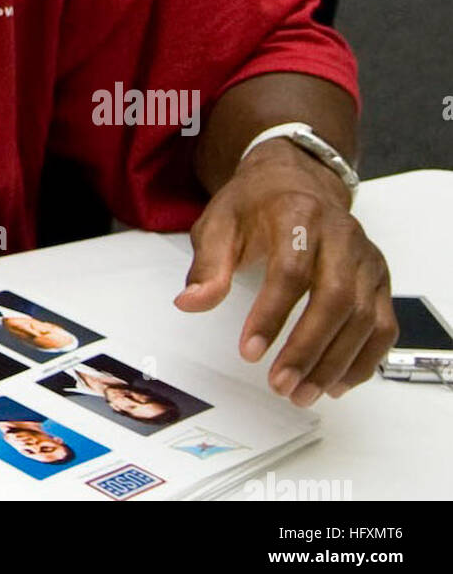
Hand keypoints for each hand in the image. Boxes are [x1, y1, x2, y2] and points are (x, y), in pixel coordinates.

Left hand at [176, 138, 396, 405]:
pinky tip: (335, 382)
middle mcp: (340, 234)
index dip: (271, 314)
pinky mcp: (378, 278)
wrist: (295, 180)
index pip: (291, 270)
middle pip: (335, 297)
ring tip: (301, 393)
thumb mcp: (219, 222)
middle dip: (307, 348)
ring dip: (334, 363)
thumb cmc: (255, 203)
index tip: (248, 351)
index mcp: (297, 214)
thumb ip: (207, 264)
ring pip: (363, 317)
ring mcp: (365, 257)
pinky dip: (363, 359)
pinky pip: (383, 326)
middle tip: (280, 383)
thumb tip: (190, 303)